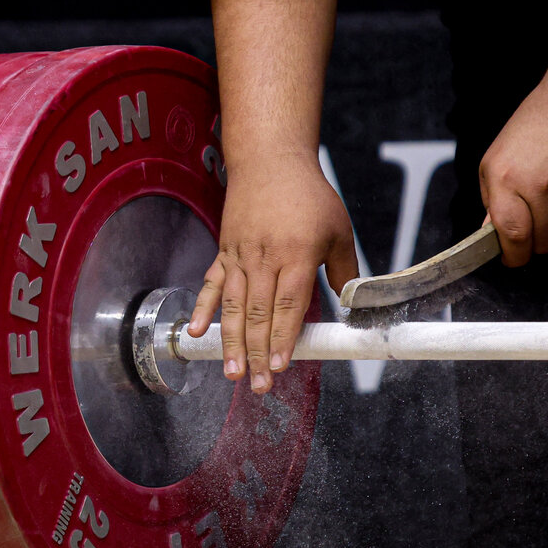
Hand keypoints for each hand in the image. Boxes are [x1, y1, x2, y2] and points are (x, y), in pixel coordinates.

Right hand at [188, 164, 357, 393]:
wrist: (270, 162)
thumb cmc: (309, 195)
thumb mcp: (339, 230)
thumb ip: (345, 271)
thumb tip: (351, 305)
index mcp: (297, 255)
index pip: (289, 305)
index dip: (284, 338)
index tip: (281, 366)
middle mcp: (265, 259)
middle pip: (259, 314)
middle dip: (258, 353)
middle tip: (258, 385)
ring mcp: (240, 257)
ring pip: (233, 307)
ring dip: (231, 343)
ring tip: (232, 372)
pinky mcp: (224, 253)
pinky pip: (211, 286)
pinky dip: (202, 310)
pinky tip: (196, 334)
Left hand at [480, 85, 547, 266]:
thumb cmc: (529, 133)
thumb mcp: (494, 163)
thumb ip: (492, 202)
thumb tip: (490, 235)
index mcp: (507, 181)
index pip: (512, 234)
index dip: (513, 255)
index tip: (511, 258)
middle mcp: (539, 187)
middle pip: (541, 241)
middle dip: (535, 242)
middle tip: (533, 223)